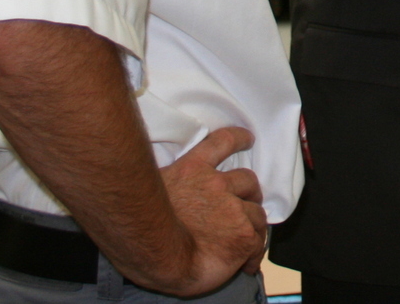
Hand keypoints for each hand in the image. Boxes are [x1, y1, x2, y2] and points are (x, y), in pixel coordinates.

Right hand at [134, 127, 267, 295]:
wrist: (155, 254)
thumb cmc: (141, 228)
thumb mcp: (150, 192)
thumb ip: (169, 186)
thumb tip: (166, 193)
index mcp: (191, 171)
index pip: (222, 143)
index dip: (238, 139)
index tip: (247, 139)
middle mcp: (215, 185)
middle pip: (247, 180)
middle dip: (249, 192)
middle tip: (247, 203)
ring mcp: (232, 208)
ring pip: (256, 211)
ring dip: (253, 222)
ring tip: (248, 235)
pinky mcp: (243, 233)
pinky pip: (258, 240)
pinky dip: (255, 252)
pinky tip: (250, 261)